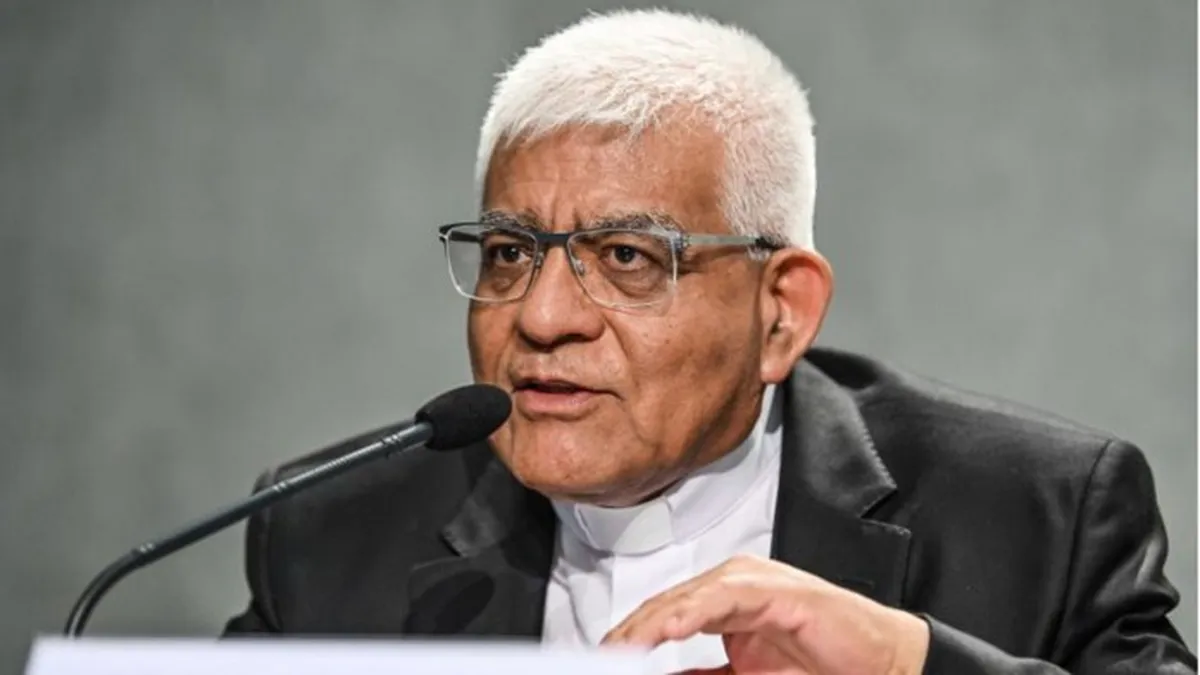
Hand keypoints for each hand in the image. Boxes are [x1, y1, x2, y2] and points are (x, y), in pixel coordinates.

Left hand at [601, 555, 928, 674]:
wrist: (882, 662)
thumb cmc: (823, 665)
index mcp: (725, 603)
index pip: (665, 613)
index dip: (632, 635)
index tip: (604, 656)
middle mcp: (735, 587)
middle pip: (670, 603)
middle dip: (633, 630)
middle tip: (602, 653)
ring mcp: (755, 584)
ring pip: (690, 597)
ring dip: (653, 623)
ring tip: (624, 645)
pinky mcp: (777, 591)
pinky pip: (725, 598)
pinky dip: (693, 612)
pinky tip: (670, 629)